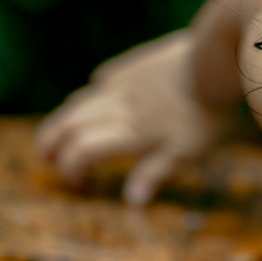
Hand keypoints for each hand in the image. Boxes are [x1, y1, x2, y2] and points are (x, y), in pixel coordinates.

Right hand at [37, 31, 240, 204]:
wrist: (214, 60)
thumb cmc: (205, 113)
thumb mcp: (186, 152)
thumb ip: (155, 173)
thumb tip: (131, 200)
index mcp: (128, 132)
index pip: (83, 151)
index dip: (71, 167)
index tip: (77, 182)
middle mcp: (117, 106)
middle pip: (70, 124)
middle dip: (52, 143)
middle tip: (47, 157)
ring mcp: (124, 82)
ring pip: (81, 100)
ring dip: (65, 118)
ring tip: (62, 130)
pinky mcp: (135, 64)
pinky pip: (104, 77)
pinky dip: (93, 90)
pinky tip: (96, 90)